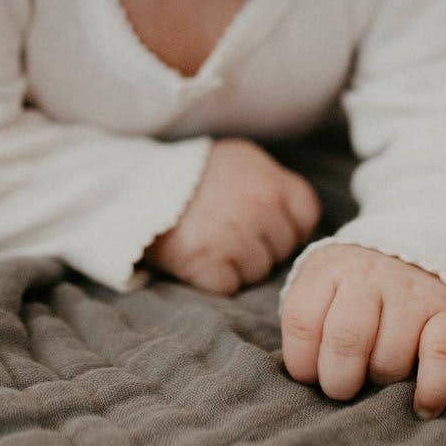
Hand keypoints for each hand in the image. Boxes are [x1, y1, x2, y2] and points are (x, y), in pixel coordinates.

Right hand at [142, 138, 321, 294]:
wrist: (140, 185)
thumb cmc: (194, 173)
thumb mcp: (241, 159)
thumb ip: (273, 183)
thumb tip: (299, 218)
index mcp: (272, 180)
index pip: (306, 216)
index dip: (288, 224)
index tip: (266, 223)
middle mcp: (260, 206)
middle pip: (283, 248)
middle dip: (263, 245)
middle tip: (231, 231)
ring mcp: (237, 238)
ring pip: (259, 271)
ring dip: (240, 264)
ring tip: (213, 240)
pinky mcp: (210, 266)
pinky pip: (231, 286)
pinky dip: (217, 279)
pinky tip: (200, 256)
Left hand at [281, 244, 445, 417]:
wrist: (409, 254)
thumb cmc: (352, 289)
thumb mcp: (318, 288)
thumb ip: (305, 323)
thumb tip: (303, 376)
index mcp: (329, 268)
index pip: (303, 321)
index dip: (302, 362)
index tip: (310, 375)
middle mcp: (369, 274)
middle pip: (346, 341)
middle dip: (338, 381)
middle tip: (342, 387)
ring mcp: (411, 291)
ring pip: (390, 359)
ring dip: (382, 382)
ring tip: (377, 373)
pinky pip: (441, 358)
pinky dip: (431, 390)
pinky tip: (421, 406)